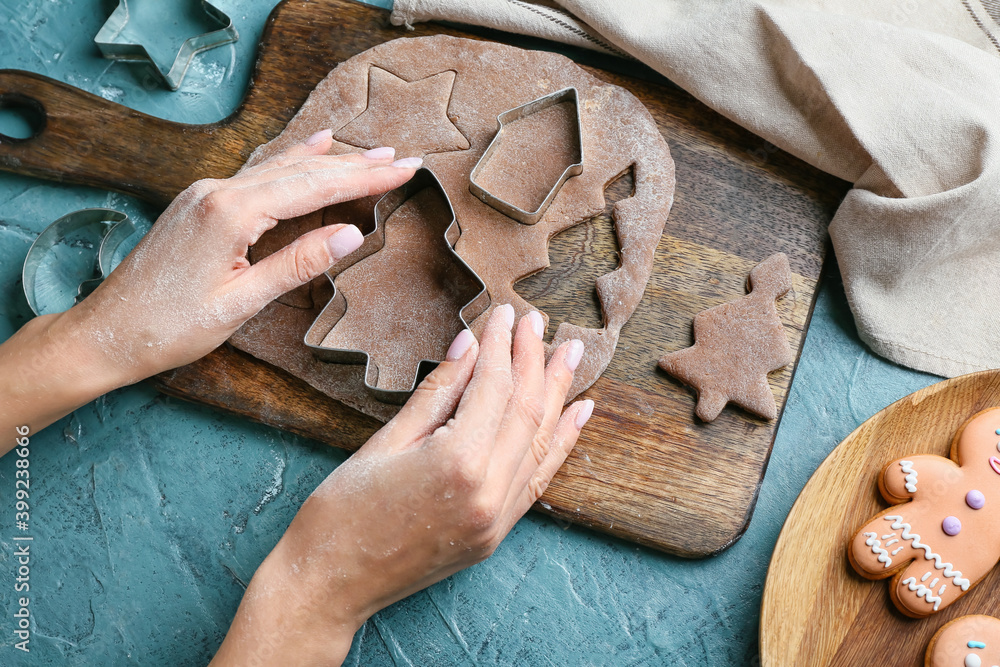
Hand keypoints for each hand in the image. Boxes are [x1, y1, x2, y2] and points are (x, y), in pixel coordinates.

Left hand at [0, 131, 418, 447]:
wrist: (107, 332)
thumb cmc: (169, 327)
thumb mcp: (240, 303)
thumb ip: (296, 263)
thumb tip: (351, 235)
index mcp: (230, 213)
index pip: (313, 188)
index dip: (363, 178)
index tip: (404, 169)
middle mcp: (217, 191)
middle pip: (300, 171)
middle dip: (355, 164)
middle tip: (401, 158)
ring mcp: (206, 193)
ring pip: (279, 167)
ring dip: (328, 160)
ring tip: (369, 150)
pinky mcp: (200, 203)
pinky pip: (257, 173)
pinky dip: (291, 161)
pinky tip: (310, 147)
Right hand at [211, 305, 595, 665]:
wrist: (328, 586)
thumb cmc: (342, 512)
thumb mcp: (385, 440)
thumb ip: (438, 391)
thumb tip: (470, 343)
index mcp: (458, 462)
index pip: (494, 387)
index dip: (501, 345)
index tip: (505, 313)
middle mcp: (490, 491)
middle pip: (527, 410)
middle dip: (534, 360)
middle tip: (539, 322)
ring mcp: (498, 518)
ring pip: (541, 442)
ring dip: (558, 394)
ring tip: (570, 354)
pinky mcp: (497, 534)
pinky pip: (539, 479)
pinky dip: (561, 443)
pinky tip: (578, 413)